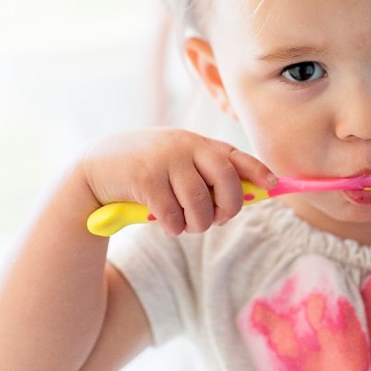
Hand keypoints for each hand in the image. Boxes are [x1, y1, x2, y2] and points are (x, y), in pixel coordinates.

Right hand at [82, 128, 275, 235]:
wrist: (97, 167)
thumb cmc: (146, 170)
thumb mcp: (177, 162)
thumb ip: (206, 173)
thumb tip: (249, 194)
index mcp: (197, 143)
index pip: (236, 156)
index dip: (258, 171)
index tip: (273, 186)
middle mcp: (185, 146)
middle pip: (227, 182)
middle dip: (228, 209)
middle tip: (217, 220)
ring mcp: (166, 161)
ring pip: (200, 205)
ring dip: (196, 224)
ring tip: (185, 223)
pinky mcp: (146, 179)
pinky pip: (174, 216)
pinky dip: (173, 227)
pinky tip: (164, 222)